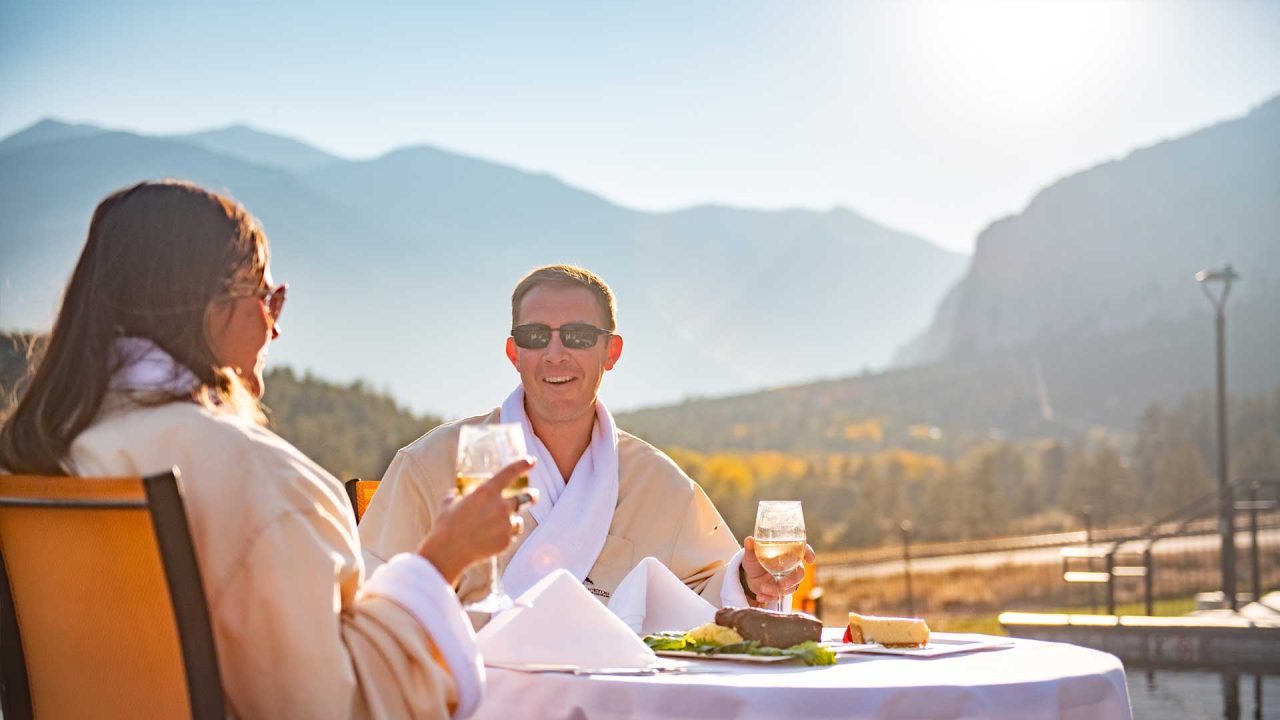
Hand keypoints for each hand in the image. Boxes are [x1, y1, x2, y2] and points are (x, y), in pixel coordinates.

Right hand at [417, 458, 538, 584]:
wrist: (448, 552)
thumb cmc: (446, 526)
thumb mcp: (448, 504)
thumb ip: (455, 496)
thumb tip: (454, 494)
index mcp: (486, 492)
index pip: (510, 472)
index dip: (523, 465)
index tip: (532, 461)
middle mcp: (501, 506)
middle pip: (526, 498)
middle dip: (532, 496)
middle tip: (534, 495)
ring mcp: (505, 525)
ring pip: (518, 520)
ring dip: (513, 520)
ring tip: (502, 524)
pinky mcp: (506, 541)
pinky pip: (510, 536)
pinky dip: (504, 535)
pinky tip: (491, 539)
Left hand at [741, 536, 815, 607]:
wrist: (749, 576)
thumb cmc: (754, 560)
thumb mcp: (751, 554)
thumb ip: (751, 548)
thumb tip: (749, 539)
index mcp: (787, 553)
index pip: (803, 551)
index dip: (808, 554)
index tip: (809, 559)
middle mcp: (791, 567)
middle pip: (800, 574)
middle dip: (791, 581)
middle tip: (780, 585)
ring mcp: (787, 580)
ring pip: (791, 588)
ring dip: (777, 590)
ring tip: (762, 588)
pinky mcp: (781, 590)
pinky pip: (780, 596)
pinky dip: (770, 598)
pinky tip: (760, 596)